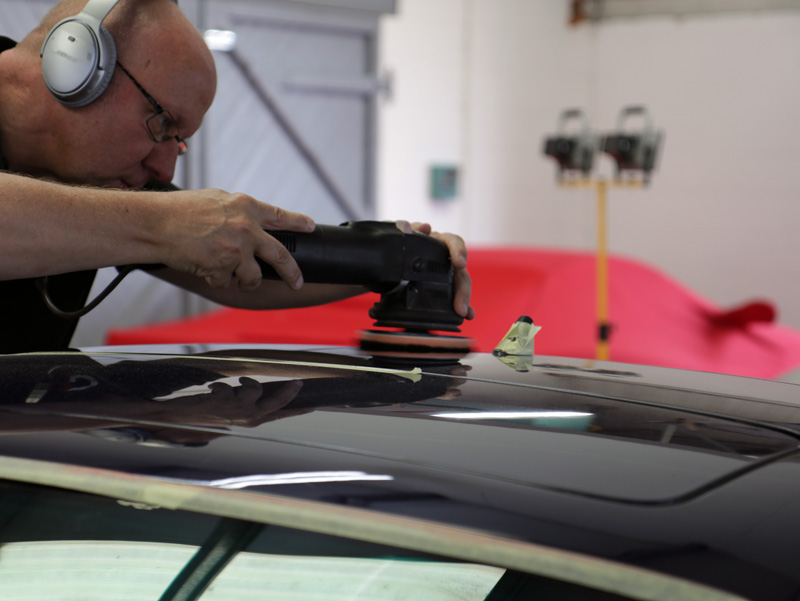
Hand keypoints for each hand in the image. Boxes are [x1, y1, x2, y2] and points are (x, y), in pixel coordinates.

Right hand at [161, 189, 314, 290]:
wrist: (155, 224)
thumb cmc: (180, 210)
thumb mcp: (216, 200)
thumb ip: (238, 211)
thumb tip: (252, 222)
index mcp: (247, 207)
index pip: (280, 216)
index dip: (298, 222)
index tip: (310, 227)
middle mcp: (247, 228)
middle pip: (280, 256)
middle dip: (291, 272)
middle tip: (297, 282)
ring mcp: (236, 250)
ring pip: (253, 276)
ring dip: (246, 281)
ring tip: (233, 276)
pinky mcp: (222, 268)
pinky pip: (226, 282)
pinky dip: (216, 279)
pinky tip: (203, 266)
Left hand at [397, 221, 473, 319]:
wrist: (380, 264)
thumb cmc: (394, 245)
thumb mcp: (397, 235)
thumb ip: (408, 228)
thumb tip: (426, 227)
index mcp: (436, 242)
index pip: (453, 242)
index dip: (459, 251)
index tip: (460, 263)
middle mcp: (444, 258)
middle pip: (460, 271)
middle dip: (462, 288)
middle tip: (460, 304)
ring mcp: (444, 274)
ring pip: (459, 285)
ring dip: (463, 299)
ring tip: (463, 313)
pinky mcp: (440, 288)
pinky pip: (452, 297)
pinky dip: (460, 306)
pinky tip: (465, 315)